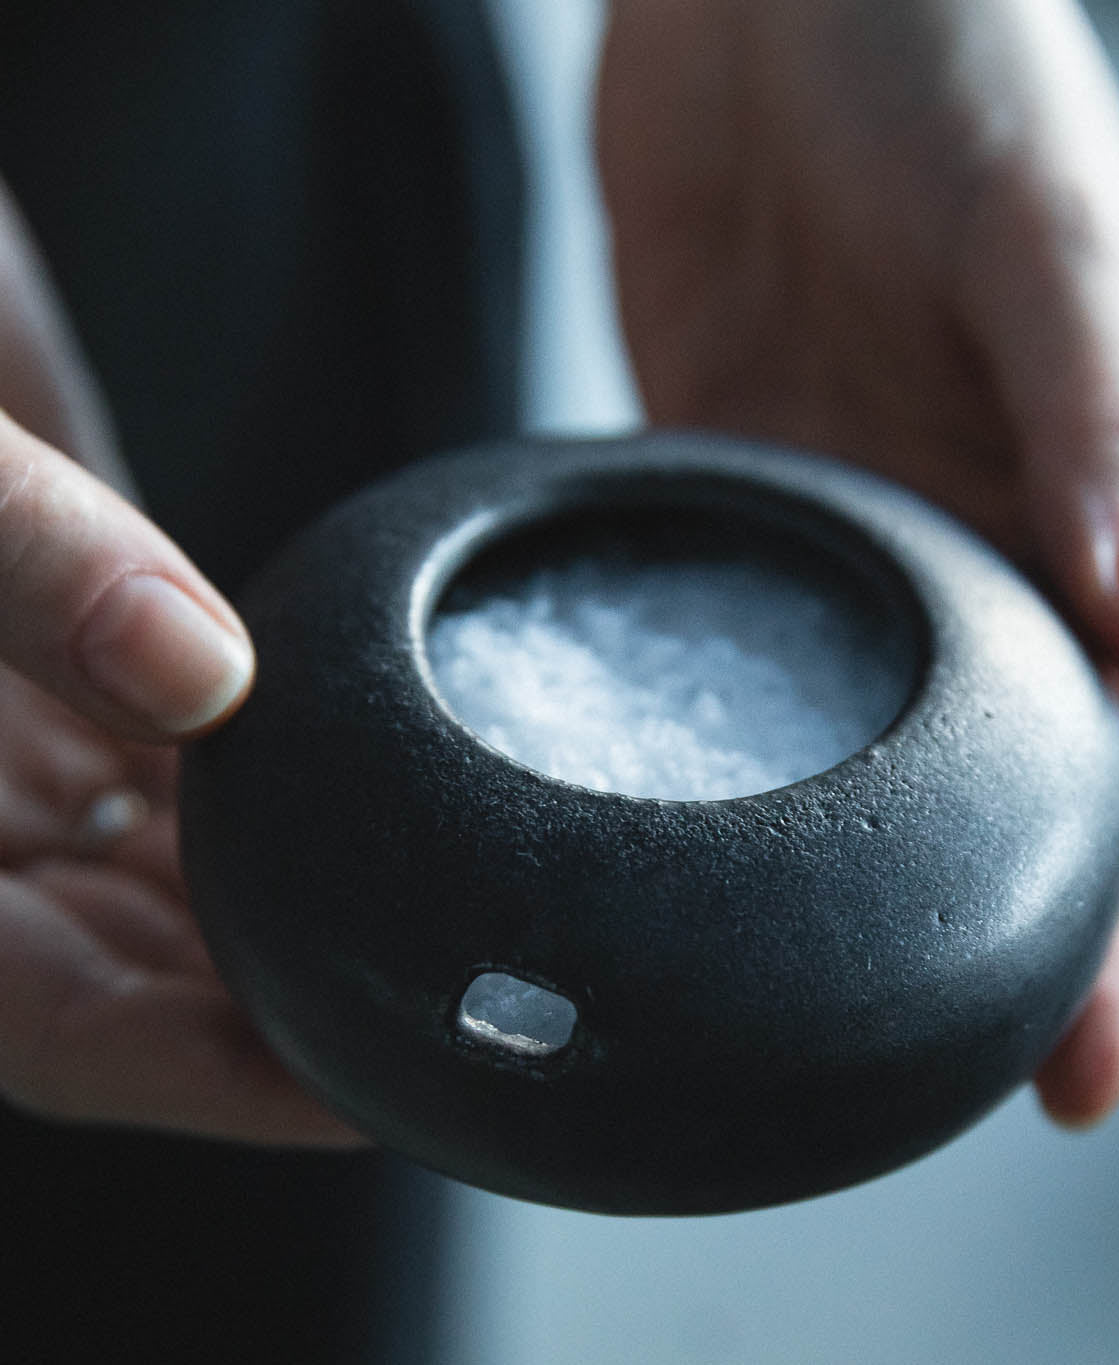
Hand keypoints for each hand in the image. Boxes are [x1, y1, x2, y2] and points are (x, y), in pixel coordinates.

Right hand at [0, 184, 359, 1143]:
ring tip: (434, 933)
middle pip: (140, 972)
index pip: (54, 1027)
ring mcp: (24, 741)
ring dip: (291, 908)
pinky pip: (189, 768)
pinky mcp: (82, 660)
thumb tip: (209, 676)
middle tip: (449, 1021)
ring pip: (175, 878)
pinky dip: (278, 794)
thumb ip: (18, 559)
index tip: (362, 1097)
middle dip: (284, 1013)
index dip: (206, 1080)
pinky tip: (366, 799)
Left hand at [598, 0, 1118, 1122]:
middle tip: (934, 1082)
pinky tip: (679, 827)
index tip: (1073, 1073)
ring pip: (871, 745)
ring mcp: (868, 530)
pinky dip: (725, 747)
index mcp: (1108, 510)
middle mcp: (996, 544)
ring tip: (804, 999)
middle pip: (1009, 790)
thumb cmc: (948, 64)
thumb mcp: (1045, 235)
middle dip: (993, 941)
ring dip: (854, 871)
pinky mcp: (752, 495)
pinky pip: (743, 648)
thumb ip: (1108, 426)